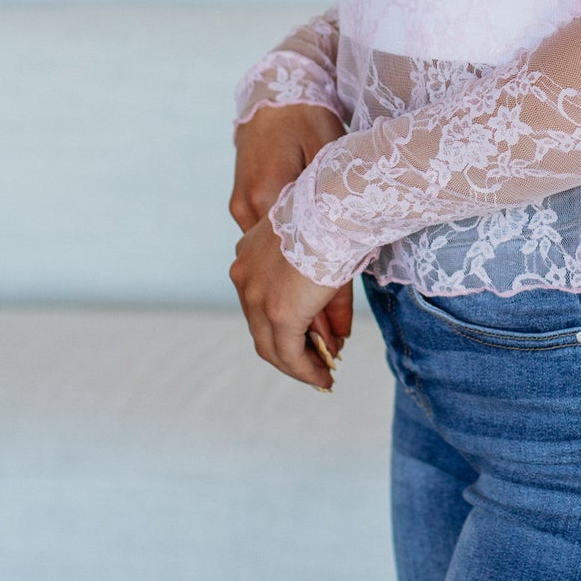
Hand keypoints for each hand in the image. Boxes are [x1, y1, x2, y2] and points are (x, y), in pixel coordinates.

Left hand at [229, 102, 353, 377]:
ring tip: (321, 376)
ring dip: (298, 365)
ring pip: (272, 346)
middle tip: (315, 364)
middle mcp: (244, 276)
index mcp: (249, 252)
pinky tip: (323, 377)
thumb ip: (321, 286)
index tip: (307, 337)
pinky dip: (305, 370)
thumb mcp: (321, 245)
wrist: (336, 203)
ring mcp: (257, 297)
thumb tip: (336, 330)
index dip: (283, 322)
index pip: (260, 299)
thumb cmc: (336, 212)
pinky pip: (289, 355)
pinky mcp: (279, 314)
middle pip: (261, 326)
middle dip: (290, 349)